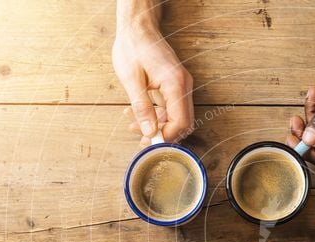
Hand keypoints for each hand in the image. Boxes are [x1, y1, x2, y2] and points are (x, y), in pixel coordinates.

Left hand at [112, 15, 193, 145]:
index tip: (149, 141)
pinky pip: (171, 107)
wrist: (137, 27)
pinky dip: (157, 114)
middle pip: (182, 122)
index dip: (167, 136)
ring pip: (176, 116)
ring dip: (157, 124)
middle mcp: (183, 85)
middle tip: (140, 137)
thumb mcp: (131, 79)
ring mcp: (181, 85)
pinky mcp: (175, 85)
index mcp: (175, 84)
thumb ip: (141, 107)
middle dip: (162, 133)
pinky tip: (138, 112)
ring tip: (133, 123)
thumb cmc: (133, 47)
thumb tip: (149, 131)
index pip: (181, 122)